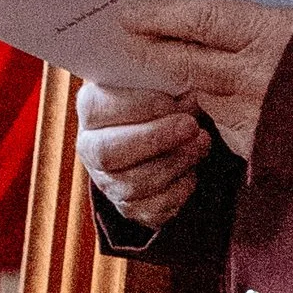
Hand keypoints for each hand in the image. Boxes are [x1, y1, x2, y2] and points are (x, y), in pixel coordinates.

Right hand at [76, 77, 212, 230]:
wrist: (167, 135)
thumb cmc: (163, 100)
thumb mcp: (166, 83)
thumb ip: (173, 82)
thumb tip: (191, 95)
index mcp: (91, 108)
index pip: (98, 108)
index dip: (141, 105)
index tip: (179, 100)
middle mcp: (91, 147)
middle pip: (107, 153)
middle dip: (155, 139)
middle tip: (192, 126)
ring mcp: (107, 181)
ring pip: (132, 185)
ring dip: (175, 163)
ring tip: (202, 143)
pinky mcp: (130, 207)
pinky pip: (151, 209)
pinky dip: (179, 191)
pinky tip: (192, 171)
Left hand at [102, 0, 292, 161]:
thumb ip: (257, 26)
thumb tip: (209, 24)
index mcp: (268, 34)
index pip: (198, 21)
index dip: (158, 16)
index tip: (127, 12)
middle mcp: (251, 75)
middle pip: (182, 61)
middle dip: (149, 52)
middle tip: (125, 41)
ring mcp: (250, 113)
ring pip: (199, 94)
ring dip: (185, 84)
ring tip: (173, 69)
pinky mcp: (254, 145)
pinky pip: (222, 123)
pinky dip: (218, 111)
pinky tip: (232, 103)